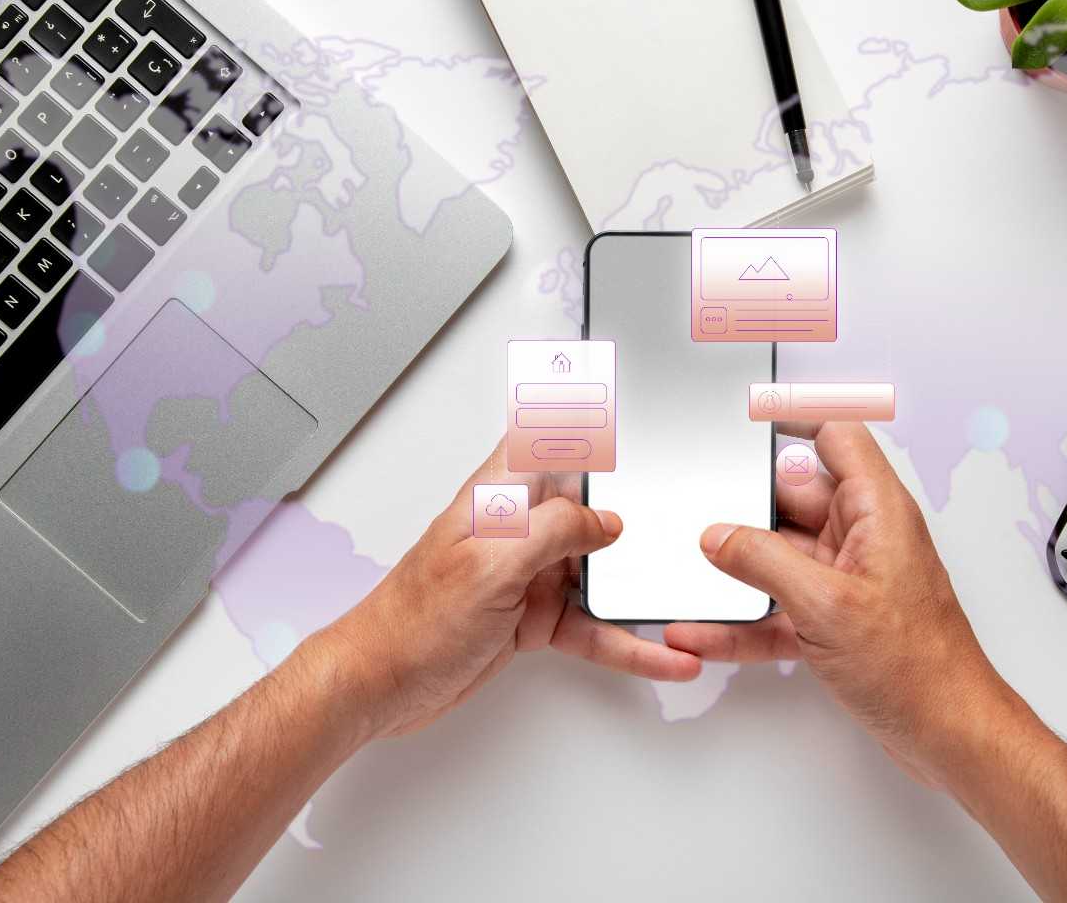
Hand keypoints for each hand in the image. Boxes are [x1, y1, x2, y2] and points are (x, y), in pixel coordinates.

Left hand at [320, 439, 701, 740]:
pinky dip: (627, 640)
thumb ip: (554, 531)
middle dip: (636, 502)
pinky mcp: (535, 616)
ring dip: (640, 587)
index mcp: (501, 497)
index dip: (578, 405)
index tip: (616, 380)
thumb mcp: (490, 564)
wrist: (381, 686)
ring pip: (601, 569)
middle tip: (684, 496)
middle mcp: (519, 529)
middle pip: (589, 503)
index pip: (545, 433)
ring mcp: (529, 573)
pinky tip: (659, 653)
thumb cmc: (411, 621)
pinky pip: (594, 624)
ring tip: (685, 598)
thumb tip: (607, 521)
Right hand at [664, 422, 1014, 787]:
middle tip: (698, 508)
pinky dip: (744, 619)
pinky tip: (706, 630)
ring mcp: (847, 580)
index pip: (837, 437)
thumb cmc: (918, 668)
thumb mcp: (826, 605)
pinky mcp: (834, 620)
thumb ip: (765, 562)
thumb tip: (720, 535)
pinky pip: (778, 606)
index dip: (795, 419)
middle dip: (744, 506)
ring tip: (692, 573)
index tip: (748, 415)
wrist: (947, 733)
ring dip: (738, 570)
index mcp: (876, 512)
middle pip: (792, 498)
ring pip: (779, 556)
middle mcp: (863, 538)